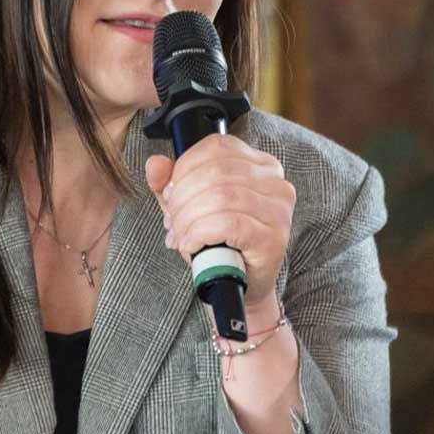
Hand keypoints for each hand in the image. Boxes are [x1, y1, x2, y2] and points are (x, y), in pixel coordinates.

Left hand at [144, 134, 295, 308]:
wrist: (239, 287)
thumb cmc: (219, 242)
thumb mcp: (190, 206)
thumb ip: (170, 182)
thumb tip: (155, 164)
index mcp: (260, 164)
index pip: (217, 147)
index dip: (185, 167)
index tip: (170, 194)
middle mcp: (276, 182)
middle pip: (216, 172)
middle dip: (183, 198)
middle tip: (172, 222)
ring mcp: (278, 210)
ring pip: (221, 197)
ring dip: (188, 219)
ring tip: (180, 236)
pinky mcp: (273, 237)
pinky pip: (227, 223)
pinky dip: (199, 234)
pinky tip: (191, 245)